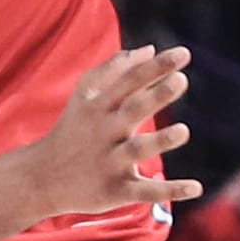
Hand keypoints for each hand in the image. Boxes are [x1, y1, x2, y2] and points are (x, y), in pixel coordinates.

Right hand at [24, 46, 201, 215]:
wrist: (42, 178)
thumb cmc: (72, 130)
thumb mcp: (85, 96)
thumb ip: (115, 70)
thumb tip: (149, 49)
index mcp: (99, 107)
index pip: (129, 81)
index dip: (155, 67)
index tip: (184, 53)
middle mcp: (104, 132)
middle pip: (132, 110)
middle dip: (156, 96)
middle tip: (181, 80)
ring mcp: (109, 162)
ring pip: (137, 150)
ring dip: (160, 141)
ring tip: (183, 131)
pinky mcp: (115, 191)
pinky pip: (145, 191)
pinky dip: (170, 191)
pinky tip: (197, 187)